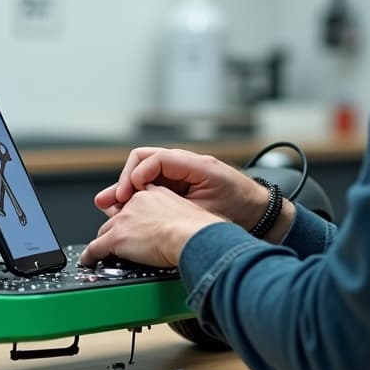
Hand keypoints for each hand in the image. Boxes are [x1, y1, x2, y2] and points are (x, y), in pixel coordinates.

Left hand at [79, 184, 223, 267]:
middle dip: (116, 227)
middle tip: (118, 239)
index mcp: (154, 194)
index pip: (136, 201)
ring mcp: (125, 219)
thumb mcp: (188, 214)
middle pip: (118, 215)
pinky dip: (90, 256)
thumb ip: (178, 217)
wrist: (191, 236)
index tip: (131, 219)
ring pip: (106, 231)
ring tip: (104, 252)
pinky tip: (89, 261)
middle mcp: (136, 203)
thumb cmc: (197, 231)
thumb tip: (181, 229)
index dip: (131, 212)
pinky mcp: (117, 237)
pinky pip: (96, 248)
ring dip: (105, 242)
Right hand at [94, 147, 269, 228]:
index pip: (153, 158)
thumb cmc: (242, 208)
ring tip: (107, 204)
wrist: (261, 211)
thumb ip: (178, 207)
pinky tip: (125, 208)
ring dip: (127, 188)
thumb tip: (147, 209)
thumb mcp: (209, 210)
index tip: (128, 195)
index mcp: (194, 164)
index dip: (136, 176)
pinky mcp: (181, 184)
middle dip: (124, 180)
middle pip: (143, 161)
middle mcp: (185, 164)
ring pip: (145, 173)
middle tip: (111, 201)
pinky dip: (138, 195)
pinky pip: (154, 184)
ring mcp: (182, 173)